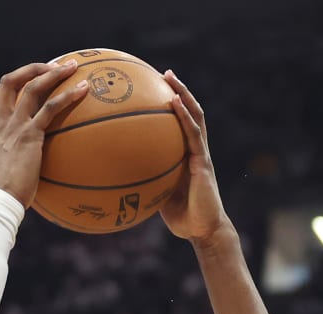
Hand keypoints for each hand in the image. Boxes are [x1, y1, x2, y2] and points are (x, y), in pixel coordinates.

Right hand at [0, 60, 86, 206]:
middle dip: (32, 68)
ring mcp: (16, 126)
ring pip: (33, 87)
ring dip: (54, 72)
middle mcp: (3, 121)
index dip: (11, 84)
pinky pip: (50, 107)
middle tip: (54, 66)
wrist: (1, 199)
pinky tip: (84, 90)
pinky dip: (68, 95)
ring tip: (73, 66)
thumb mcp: (8, 169)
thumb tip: (35, 166)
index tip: (28, 80)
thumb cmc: (7, 193)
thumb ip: (18, 159)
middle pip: (11, 81)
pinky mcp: (30, 134)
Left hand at [160, 71, 231, 243]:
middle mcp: (196, 150)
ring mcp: (201, 154)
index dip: (173, 106)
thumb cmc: (182, 219)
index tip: (156, 89)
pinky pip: (192, 133)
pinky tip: (172, 101)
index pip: (181, 125)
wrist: (203, 231)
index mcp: (186, 156)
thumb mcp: (158, 197)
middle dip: (179, 90)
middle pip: (189, 113)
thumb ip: (147, 183)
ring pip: (194, 116)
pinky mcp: (203, 161)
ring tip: (170, 76)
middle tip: (164, 73)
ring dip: (183, 93)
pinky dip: (183, 114)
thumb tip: (119, 178)